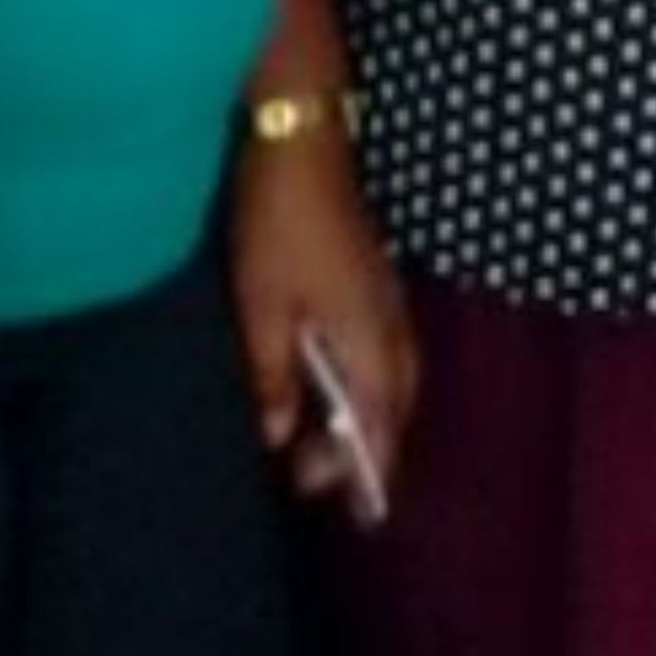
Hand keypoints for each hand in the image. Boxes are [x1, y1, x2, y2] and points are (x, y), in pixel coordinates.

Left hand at [235, 124, 418, 519]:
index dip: (366, 472)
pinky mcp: (377, 284)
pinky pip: (387, 354)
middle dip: (364, 450)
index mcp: (368, 343)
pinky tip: (336, 385)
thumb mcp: (261, 307)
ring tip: (325, 440)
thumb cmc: (278, 226)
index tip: (354, 512)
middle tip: (315, 479)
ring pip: (394, 381)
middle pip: (394, 409)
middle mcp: (392, 330)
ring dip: (367, 417)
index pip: (378, 427)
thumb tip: (277, 432)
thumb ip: (273, 376)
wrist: (303, 143)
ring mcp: (389, 303)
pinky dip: (368, 384)